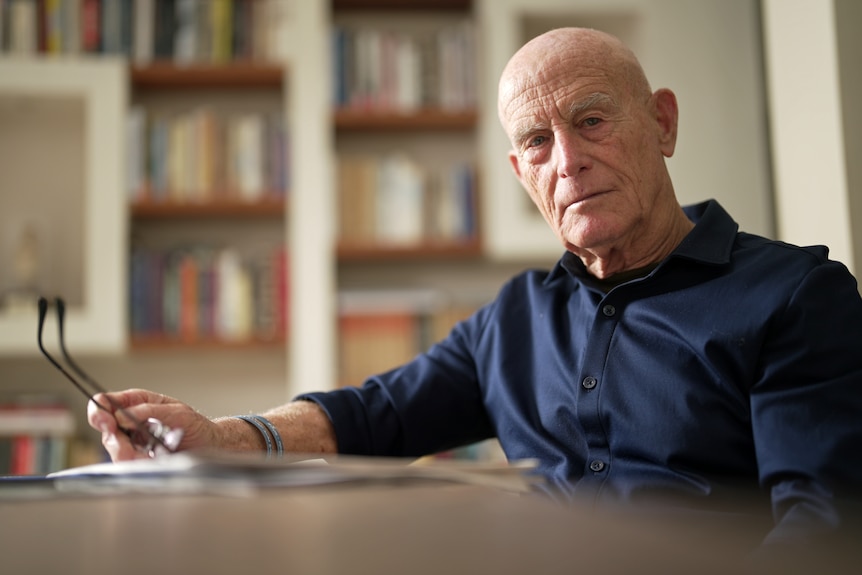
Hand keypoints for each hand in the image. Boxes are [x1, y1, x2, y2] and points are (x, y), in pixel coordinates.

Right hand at [88, 389, 216, 461]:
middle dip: (115, 442)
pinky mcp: (138, 460)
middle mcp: (129, 423)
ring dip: (129, 455)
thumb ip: (148, 411)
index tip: (106, 421)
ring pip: (115, 452)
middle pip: (106, 432)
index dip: (98, 412)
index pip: (103, 404)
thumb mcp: (176, 412)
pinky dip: (139, 464)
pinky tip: (153, 462)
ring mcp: (132, 442)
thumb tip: (120, 416)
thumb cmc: (194, 424)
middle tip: (130, 448)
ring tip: (149, 456)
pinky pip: (128, 465)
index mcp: (135, 403)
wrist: (209, 446)